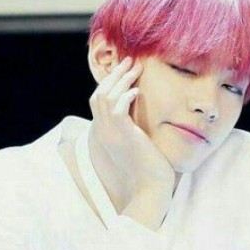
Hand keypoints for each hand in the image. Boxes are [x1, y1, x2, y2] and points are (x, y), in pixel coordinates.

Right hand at [88, 56, 175, 228]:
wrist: (151, 188)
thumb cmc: (150, 168)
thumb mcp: (138, 144)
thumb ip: (134, 128)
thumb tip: (141, 116)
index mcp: (105, 133)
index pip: (97, 101)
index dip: (109, 83)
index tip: (125, 71)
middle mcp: (104, 132)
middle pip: (99, 94)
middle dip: (114, 75)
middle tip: (130, 61)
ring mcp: (111, 134)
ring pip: (106, 97)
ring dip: (121, 80)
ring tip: (136, 69)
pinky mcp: (123, 136)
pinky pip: (117, 109)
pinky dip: (126, 96)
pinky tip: (138, 91)